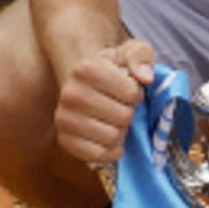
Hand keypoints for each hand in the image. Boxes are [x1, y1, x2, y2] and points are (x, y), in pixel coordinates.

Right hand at [53, 41, 156, 168]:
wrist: (83, 84)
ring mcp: (64, 119)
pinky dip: (111, 151)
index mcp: (85, 68)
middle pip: (123, 117)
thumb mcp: (129, 52)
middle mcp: (70, 94)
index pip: (132, 93)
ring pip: (113, 138)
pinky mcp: (64, 140)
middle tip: (120, 106)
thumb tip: (145, 78)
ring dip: (121, 132)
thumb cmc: (112, 69)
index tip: (128, 89)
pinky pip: (98, 155)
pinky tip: (111, 140)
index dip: (136, 94)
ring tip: (113, 120)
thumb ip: (141, 56)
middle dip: (128, 113)